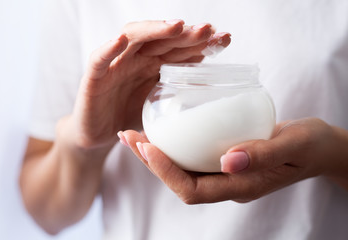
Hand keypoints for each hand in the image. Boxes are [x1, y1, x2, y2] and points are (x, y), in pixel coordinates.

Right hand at [60, 20, 230, 150]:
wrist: (99, 135)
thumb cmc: (130, 116)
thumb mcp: (160, 106)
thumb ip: (178, 93)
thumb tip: (212, 87)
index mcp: (154, 64)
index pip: (179, 47)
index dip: (201, 42)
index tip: (225, 39)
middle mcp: (137, 59)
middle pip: (161, 38)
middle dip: (185, 33)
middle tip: (208, 30)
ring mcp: (115, 65)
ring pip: (133, 39)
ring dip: (154, 30)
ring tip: (177, 27)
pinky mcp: (93, 78)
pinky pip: (99, 60)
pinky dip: (108, 49)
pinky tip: (121, 41)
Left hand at [120, 118, 347, 203]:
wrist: (318, 146)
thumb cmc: (310, 145)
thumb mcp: (294, 145)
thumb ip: (264, 154)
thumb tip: (228, 160)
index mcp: (241, 187)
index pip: (194, 190)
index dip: (167, 172)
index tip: (148, 147)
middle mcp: (227, 183)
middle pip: (180, 181)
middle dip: (151, 163)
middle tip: (129, 137)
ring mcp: (225, 172)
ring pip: (182, 169)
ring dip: (156, 153)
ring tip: (134, 134)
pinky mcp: (224, 158)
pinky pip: (192, 155)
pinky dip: (173, 143)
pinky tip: (162, 128)